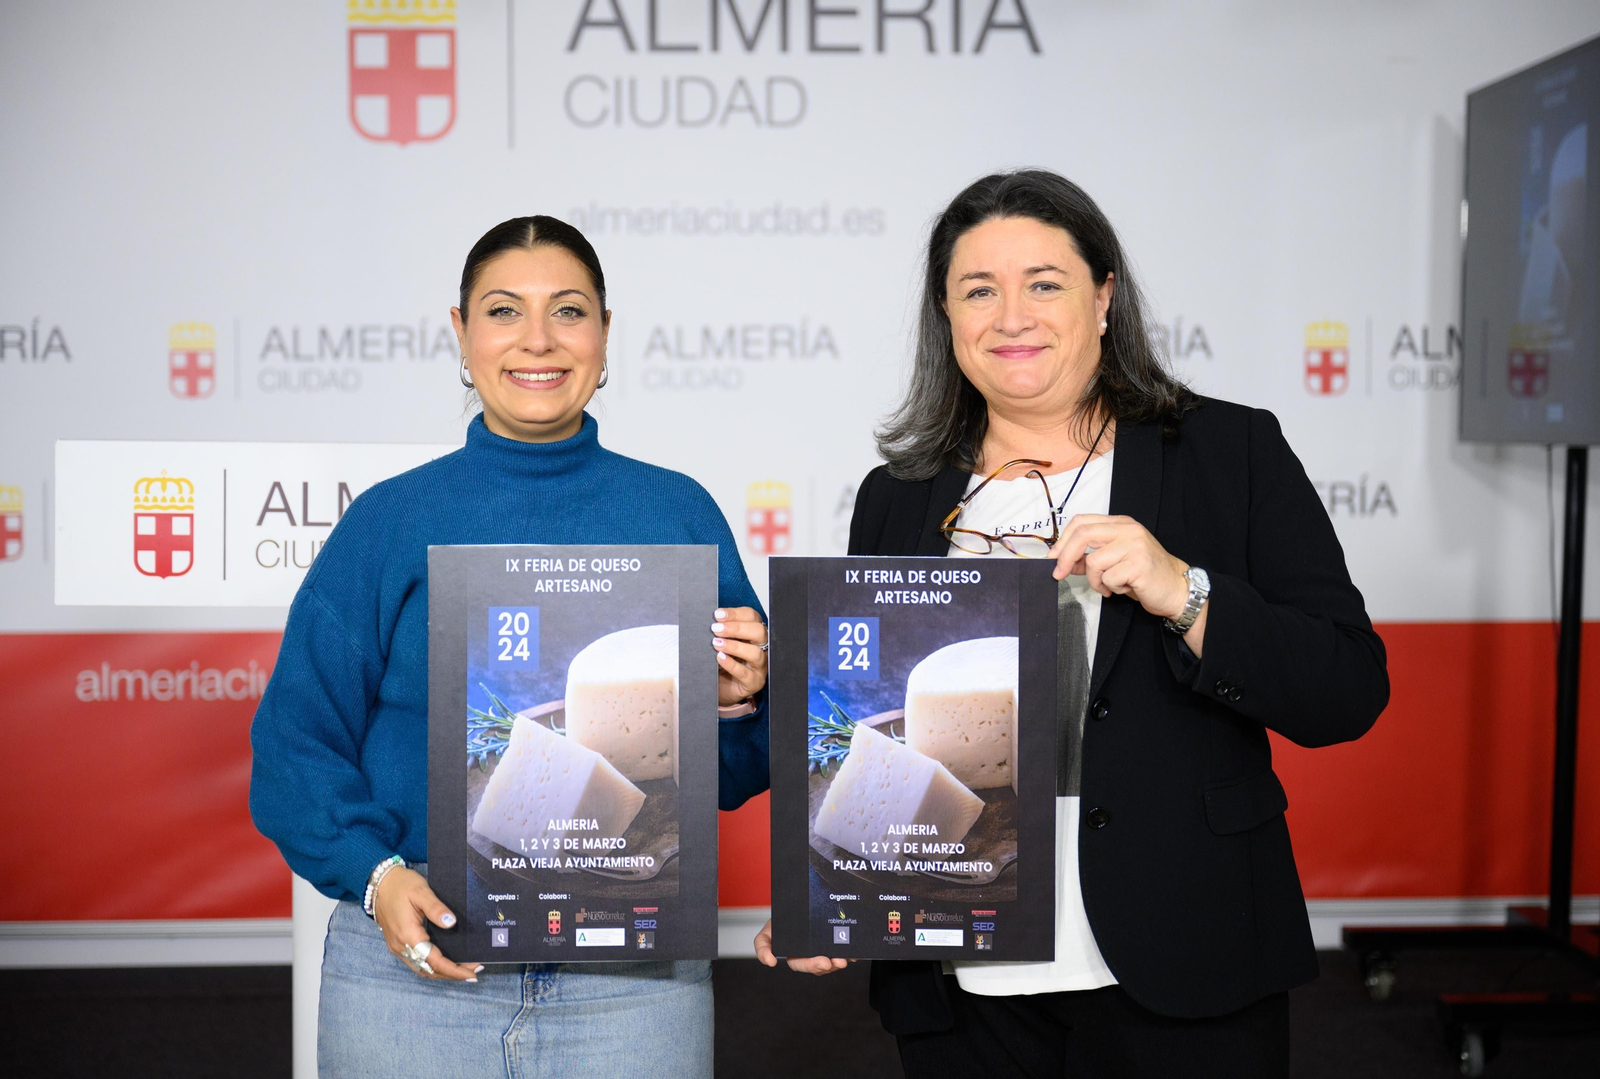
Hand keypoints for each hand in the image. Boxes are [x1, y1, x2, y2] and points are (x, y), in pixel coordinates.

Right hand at [372, 867, 481, 982]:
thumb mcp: (421, 891)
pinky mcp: (397, 945)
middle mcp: (401, 946)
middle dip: (452, 974)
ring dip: (442, 972)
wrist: (379, 883)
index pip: (434, 961)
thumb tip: (452, 923)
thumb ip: (436, 908)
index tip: (472, 973)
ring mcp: (397, 947)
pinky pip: (416, 962)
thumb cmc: (400, 885)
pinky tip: (445, 961)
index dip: (454, 970)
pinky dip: (432, 966)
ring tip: (463, 969)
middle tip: (474, 971)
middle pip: (429, 970)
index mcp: (408, 935)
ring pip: (422, 969)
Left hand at [712, 606, 767, 706]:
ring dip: (734, 646)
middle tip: (716, 629)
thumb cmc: (723, 662)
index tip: (718, 615)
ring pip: (755, 653)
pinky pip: (745, 673)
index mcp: (754, 633)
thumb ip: (721, 632)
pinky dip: (732, 664)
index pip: (752, 617)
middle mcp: (762, 648)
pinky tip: (720, 658)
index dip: (735, 614)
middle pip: (758, 632)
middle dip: (736, 628)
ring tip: (716, 643)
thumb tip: (711, 620)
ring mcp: (760, 666)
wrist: (721, 687)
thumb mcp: (722, 642)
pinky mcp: (755, 682)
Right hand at [754, 918, 850, 975]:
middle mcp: (810, 954)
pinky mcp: (835, 942)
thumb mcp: (766, 933)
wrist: (792, 906)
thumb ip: (762, 947)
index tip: (823, 962)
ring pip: (832, 959)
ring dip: (840, 961)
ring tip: (846, 958)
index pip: (802, 963)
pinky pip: (843, 950)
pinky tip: (855, 953)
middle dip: (828, 964)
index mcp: (795, 955)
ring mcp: (823, 948)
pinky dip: (850, 953)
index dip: (812, 964)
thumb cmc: (780, 921)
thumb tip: (769, 961)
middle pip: (820, 964)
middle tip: (836, 961)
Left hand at [1050, 516, 1206, 654]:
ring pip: (1094, 562)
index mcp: (1120, 524)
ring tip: (1110, 586)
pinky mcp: (1139, 564)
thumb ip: (1089, 557)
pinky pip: (1108, 578)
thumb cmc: (1144, 575)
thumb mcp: (1114, 561)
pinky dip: (1111, 588)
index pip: (1082, 522)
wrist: (1176, 589)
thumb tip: (1061, 561)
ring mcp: (1135, 545)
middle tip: (1059, 574)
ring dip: (1096, 581)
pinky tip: (1125, 588)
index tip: (1053, 558)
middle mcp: (1128, 530)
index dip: (1063, 540)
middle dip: (1065, 557)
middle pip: (1083, 535)